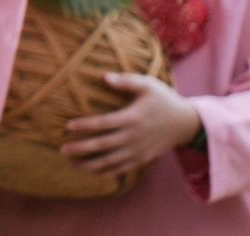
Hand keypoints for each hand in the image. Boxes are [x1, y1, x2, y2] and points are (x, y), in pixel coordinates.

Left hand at [59, 73, 199, 177]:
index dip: (85, 125)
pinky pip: (123, 168)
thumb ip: (126, 81)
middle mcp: (133, 137)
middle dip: (82, 148)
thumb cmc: (163, 100)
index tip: (67, 126)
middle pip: (103, 145)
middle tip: (62, 149)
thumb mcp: (148, 85)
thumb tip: (103, 77)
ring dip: (91, 164)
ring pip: (111, 160)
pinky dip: (107, 171)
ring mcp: (138, 150)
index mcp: (132, 118)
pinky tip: (93, 172)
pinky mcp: (143, 158)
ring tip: (72, 164)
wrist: (186, 123)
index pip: (103, 123)